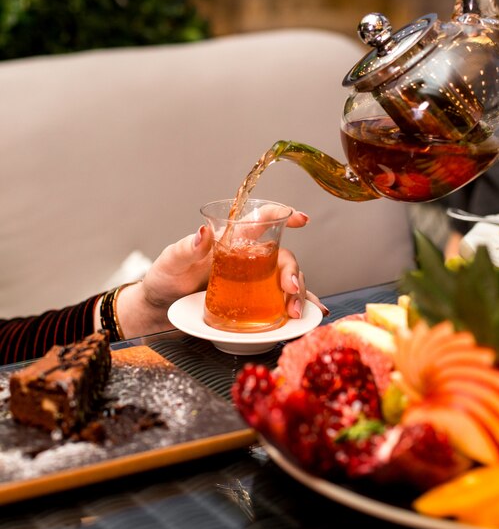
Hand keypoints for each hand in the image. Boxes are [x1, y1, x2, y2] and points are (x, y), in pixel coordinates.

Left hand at [115, 209, 327, 337]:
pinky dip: (297, 307)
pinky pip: (279, 303)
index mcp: (230, 241)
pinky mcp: (252, 305)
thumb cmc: (164, 280)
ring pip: (286, 281)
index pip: (260, 221)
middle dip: (293, 271)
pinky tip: (310, 314)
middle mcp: (247, 259)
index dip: (281, 214)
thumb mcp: (170, 262)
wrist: (158, 310)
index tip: (300, 218)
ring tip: (295, 310)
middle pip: (282, 257)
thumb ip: (186, 248)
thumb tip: (203, 233)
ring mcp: (252, 283)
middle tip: (290, 287)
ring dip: (298, 293)